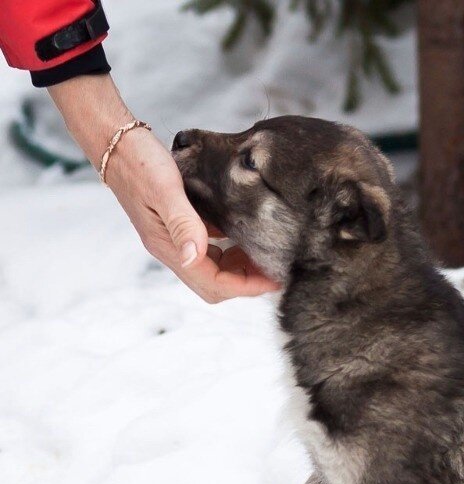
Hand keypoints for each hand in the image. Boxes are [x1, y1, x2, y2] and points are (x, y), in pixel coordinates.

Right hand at [104, 129, 280, 302]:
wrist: (115, 143)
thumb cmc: (138, 161)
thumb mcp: (165, 189)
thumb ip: (182, 223)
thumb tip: (195, 257)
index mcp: (168, 247)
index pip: (214, 283)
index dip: (246, 286)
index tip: (274, 280)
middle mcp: (171, 249)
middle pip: (214, 284)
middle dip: (246, 282)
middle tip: (275, 269)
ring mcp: (174, 239)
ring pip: (213, 269)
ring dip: (240, 268)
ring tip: (266, 255)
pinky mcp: (178, 226)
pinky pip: (209, 250)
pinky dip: (230, 250)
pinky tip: (244, 236)